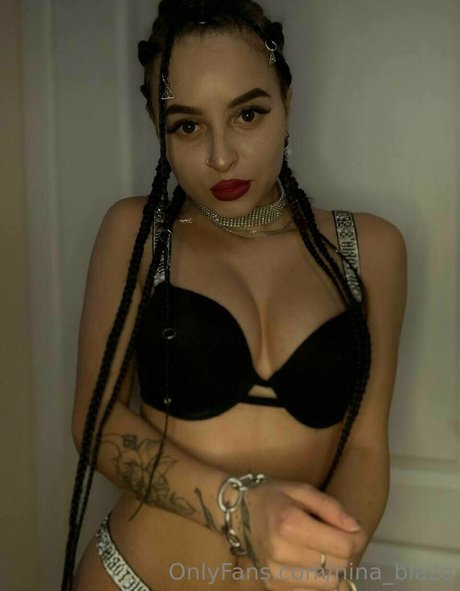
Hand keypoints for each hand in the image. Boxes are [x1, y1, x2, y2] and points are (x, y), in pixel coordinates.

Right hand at [235, 479, 367, 590]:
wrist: (239, 513)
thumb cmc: (274, 497)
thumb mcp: (302, 490)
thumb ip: (331, 507)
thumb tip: (356, 529)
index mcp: (290, 523)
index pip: (343, 546)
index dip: (357, 538)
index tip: (355, 530)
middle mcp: (282, 552)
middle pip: (339, 566)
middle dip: (347, 552)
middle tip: (340, 537)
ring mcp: (276, 574)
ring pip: (329, 584)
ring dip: (334, 568)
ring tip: (323, 549)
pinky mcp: (274, 587)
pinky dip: (319, 579)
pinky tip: (310, 562)